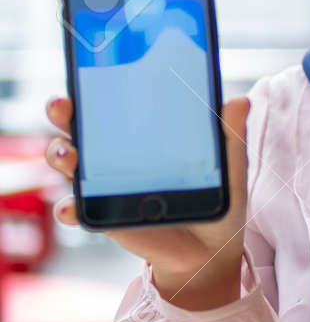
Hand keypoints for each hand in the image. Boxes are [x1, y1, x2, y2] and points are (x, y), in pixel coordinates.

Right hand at [43, 94, 251, 308]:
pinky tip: (72, 207)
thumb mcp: (228, 168)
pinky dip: (67, 206)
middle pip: (79, 124)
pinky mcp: (103, 215)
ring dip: (58, 153)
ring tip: (68, 156)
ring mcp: (106, 183)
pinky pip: (74, 208)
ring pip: (68, 160)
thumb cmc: (217, 201)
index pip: (114, 100)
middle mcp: (117, 153)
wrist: (210, 251)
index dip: (94, 82)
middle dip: (63, 110)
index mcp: (145, 133)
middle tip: (64, 106)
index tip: (88, 69)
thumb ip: (230, 137)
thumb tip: (239, 101)